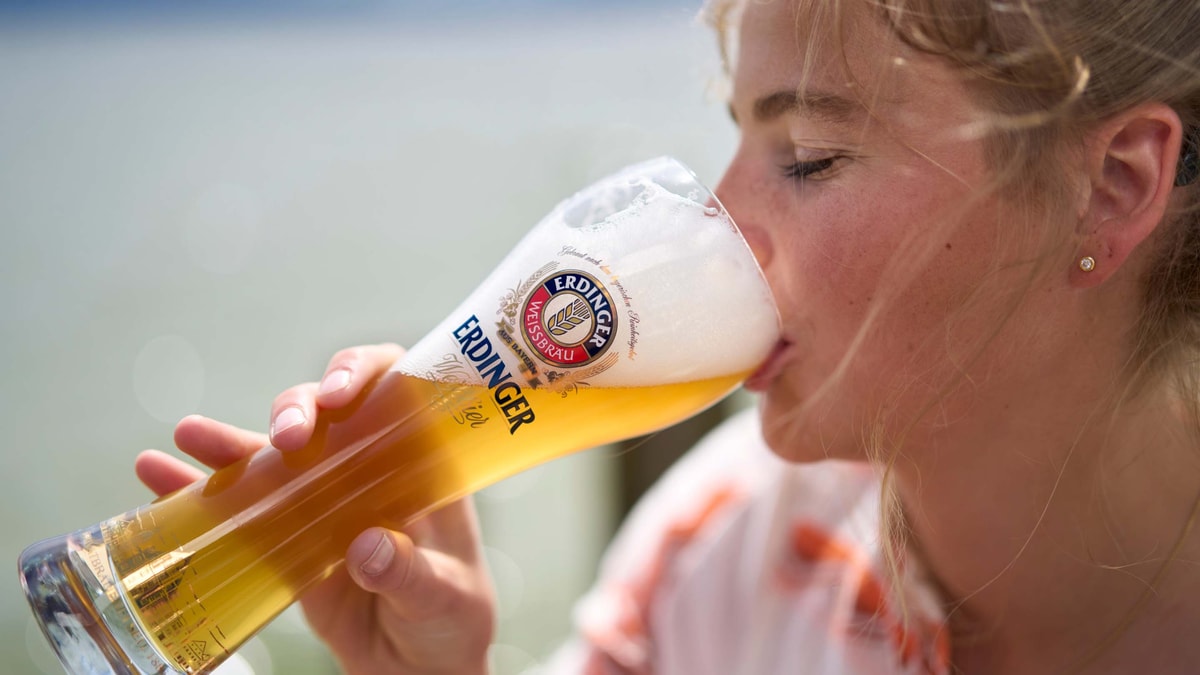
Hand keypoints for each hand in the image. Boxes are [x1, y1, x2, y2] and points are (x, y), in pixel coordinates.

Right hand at [135, 344, 495, 674]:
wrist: (415, 669)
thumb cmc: (449, 621)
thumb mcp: (444, 598)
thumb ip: (410, 574)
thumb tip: (368, 547)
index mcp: (421, 466)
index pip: (397, 390)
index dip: (367, 373)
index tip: (341, 394)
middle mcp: (370, 468)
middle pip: (328, 409)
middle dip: (300, 407)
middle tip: (289, 435)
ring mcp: (324, 497)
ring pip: (275, 449)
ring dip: (234, 437)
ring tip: (191, 434)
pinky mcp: (287, 534)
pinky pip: (241, 502)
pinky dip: (198, 486)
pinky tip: (159, 475)